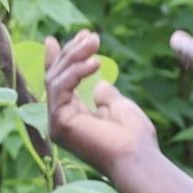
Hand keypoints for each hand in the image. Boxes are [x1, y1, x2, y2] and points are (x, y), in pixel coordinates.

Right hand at [44, 30, 158, 179]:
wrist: (137, 158)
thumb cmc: (133, 138)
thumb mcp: (118, 107)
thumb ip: (105, 95)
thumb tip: (99, 84)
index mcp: (72, 119)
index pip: (60, 84)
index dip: (59, 59)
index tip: (63, 37)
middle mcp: (59, 122)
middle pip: (55, 78)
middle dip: (71, 52)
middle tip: (90, 34)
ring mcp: (56, 124)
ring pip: (55, 79)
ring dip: (75, 56)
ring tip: (95, 40)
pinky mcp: (59, 123)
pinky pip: (60, 88)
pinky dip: (76, 71)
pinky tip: (95, 62)